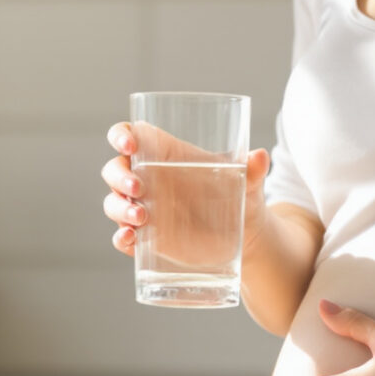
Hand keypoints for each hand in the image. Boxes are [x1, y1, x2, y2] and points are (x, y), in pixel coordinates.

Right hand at [102, 121, 269, 260]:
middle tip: (138, 188)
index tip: (129, 145)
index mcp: (162, 154)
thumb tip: (261, 156)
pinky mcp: (146, 238)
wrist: (245, 236)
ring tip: (142, 218)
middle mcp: (147, 179)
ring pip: (113, 203)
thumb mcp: (247, 181)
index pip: (128, 135)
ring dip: (119, 208)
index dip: (120, 136)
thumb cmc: (240, 194)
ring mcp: (143, 209)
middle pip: (114, 169)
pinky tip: (130, 239)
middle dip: (119, 177)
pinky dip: (121, 238)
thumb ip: (252, 169)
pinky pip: (122, 236)